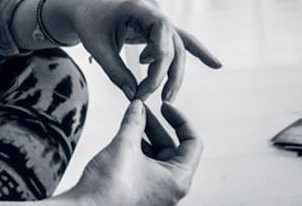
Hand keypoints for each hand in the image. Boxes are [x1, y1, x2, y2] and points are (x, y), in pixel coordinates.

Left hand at [60, 0, 220, 100]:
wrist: (87, 11)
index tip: (146, 83)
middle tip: (159, 99)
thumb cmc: (90, 24)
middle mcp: (154, 12)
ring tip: (167, 97)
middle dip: (168, 74)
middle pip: (173, 44)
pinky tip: (215, 64)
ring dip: (175, 74)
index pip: (162, 30)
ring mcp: (159, 19)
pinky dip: (197, 53)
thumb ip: (115, 70)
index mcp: (139, 8)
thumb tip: (134, 95)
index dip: (160, 58)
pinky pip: (180, 43)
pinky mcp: (159, 30)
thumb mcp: (97, 47)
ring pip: (177, 48)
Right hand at [66, 100, 201, 205]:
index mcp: (178, 180)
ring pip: (158, 158)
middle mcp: (171, 189)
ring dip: (146, 137)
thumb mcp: (125, 145)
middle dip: (156, 127)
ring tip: (130, 122)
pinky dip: (139, 151)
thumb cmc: (109, 188)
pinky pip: (147, 168)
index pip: (193, 143)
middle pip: (173, 149)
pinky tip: (125, 138)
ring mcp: (157, 194)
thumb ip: (134, 122)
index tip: (163, 107)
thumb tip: (138, 106)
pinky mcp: (142, 195)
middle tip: (140, 110)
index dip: (180, 120)